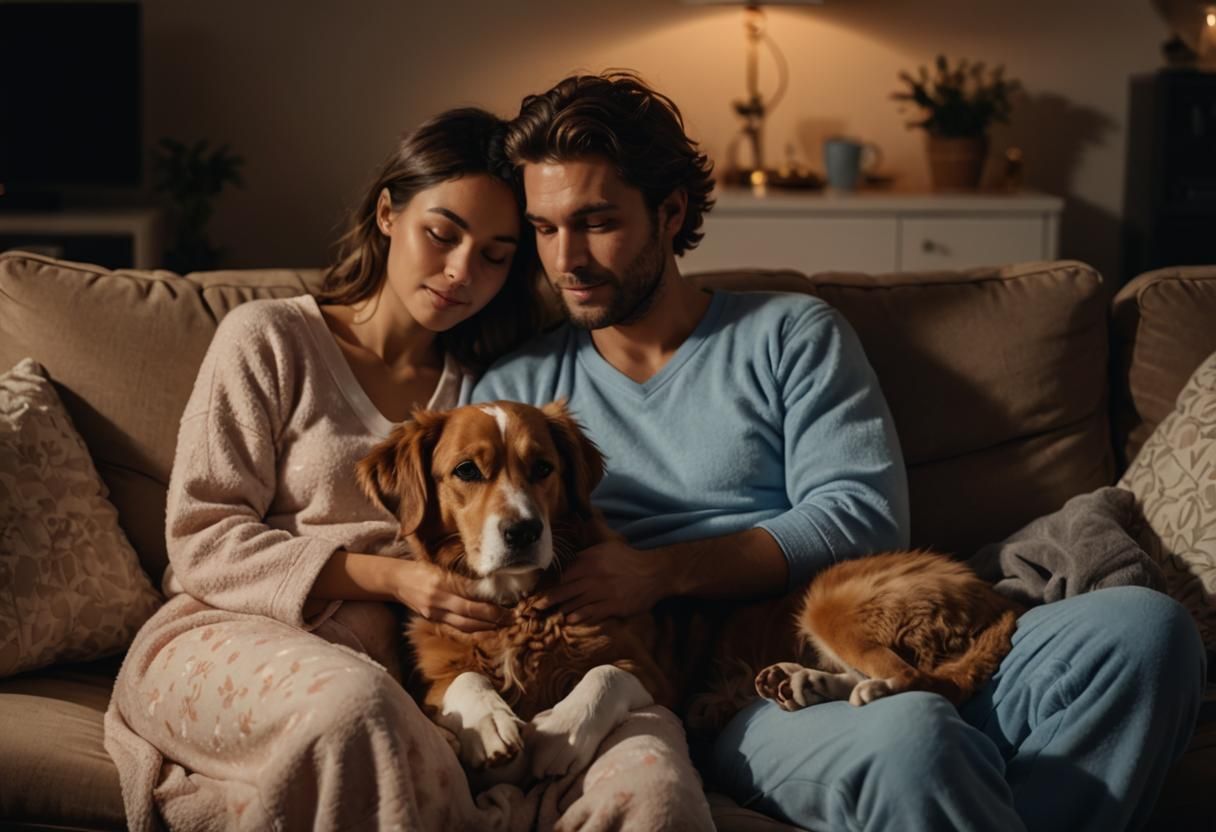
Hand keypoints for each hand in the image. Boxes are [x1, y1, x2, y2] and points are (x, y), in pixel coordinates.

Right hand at [393, 559, 507, 632]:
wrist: (396, 580)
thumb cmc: (420, 568)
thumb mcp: (440, 567)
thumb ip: (461, 579)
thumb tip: (489, 587)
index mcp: (440, 582)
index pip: (470, 594)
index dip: (490, 601)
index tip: (508, 603)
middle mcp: (437, 599)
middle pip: (469, 613)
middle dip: (493, 617)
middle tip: (512, 618)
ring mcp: (433, 612)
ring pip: (464, 625)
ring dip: (486, 627)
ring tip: (503, 624)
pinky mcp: (432, 619)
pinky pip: (456, 627)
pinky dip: (473, 628)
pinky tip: (486, 626)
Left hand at [534, 540, 667, 623]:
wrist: (654, 572)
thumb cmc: (627, 560)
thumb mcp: (604, 550)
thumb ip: (584, 557)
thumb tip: (564, 567)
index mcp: (589, 560)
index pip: (562, 575)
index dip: (548, 586)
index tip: (535, 594)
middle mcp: (593, 575)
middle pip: (563, 591)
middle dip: (546, 601)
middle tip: (532, 610)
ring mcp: (603, 592)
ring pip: (574, 604)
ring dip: (561, 611)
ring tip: (550, 617)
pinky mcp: (613, 606)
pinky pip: (590, 613)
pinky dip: (578, 617)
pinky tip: (570, 620)